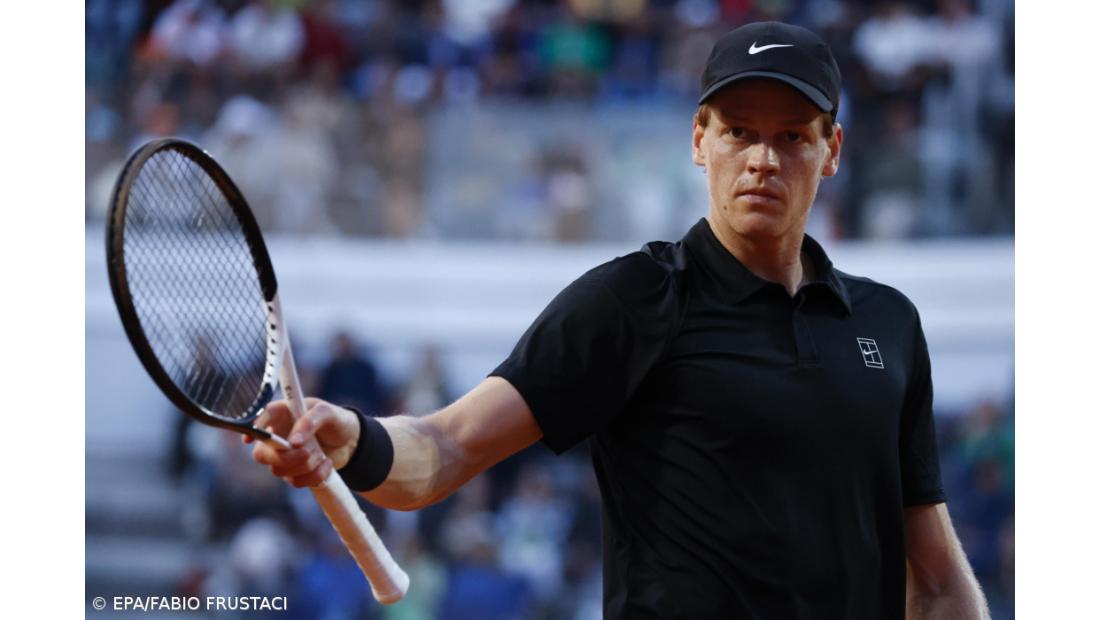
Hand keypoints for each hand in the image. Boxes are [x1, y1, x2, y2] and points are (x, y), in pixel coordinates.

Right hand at [245, 398, 360, 487]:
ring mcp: (284, 456)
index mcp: (282, 414)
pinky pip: (295, 481)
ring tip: (322, 455)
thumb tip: (293, 442)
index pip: (261, 419)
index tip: (251, 439)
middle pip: (262, 454)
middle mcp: (278, 435)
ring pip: (278, 470)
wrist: (352, 442)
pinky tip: (326, 464)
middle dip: (283, 457)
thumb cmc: (336, 421)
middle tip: (306, 453)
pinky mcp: (294, 472)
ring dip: (304, 466)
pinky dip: (314, 476)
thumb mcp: (327, 413)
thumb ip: (310, 422)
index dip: (254, 429)